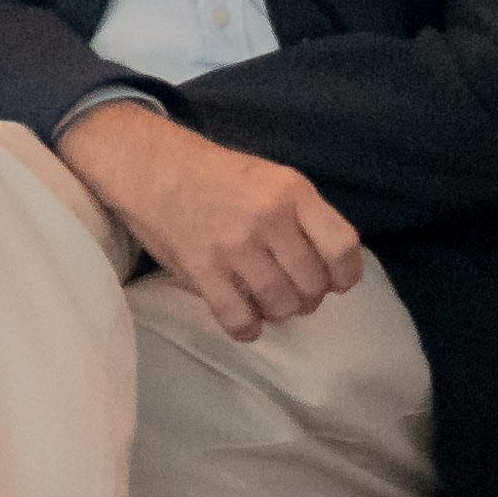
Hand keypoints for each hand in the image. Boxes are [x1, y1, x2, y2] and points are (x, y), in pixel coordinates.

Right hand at [55, 99, 364, 342]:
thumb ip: (303, 217)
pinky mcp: (202, 269)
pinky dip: (248, 328)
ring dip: (278, 312)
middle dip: (308, 298)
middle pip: (313, 284)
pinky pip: (240, 319)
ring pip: (281, 306)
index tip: (335, 282)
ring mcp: (234, 245)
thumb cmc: (218, 176)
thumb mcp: (273, 179)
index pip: (343, 247)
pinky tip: (245, 319)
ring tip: (267, 301)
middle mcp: (268, 218)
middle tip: (292, 292)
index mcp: (292, 191)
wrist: (153, 168)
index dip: (345, 275)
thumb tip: (331, 271)